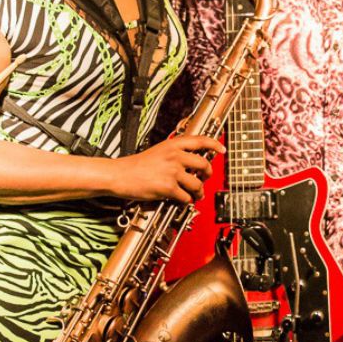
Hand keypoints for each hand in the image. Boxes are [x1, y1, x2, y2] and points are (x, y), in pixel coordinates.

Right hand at [108, 135, 223, 202]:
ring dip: (199, 192)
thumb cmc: (136, 165)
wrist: (120, 174)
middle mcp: (175, 156)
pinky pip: (186, 197)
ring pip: (197, 184)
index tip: (222, 149)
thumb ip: (174, 153)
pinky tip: (180, 199)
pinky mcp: (168, 187)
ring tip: (195, 195)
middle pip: (204, 165)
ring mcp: (173, 172)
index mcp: (173, 144)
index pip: (200, 140)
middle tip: (205, 179)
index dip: (214, 144)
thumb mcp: (158, 151)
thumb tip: (191, 161)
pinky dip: (185, 200)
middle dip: (208, 175)